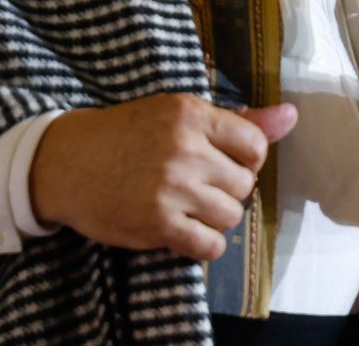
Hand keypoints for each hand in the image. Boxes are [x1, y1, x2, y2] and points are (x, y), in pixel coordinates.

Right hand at [28, 95, 295, 260]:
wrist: (66, 162)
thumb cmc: (128, 134)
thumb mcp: (179, 114)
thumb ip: (239, 121)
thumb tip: (292, 117)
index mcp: (193, 115)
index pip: (255, 145)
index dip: (247, 160)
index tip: (226, 164)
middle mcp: (185, 150)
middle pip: (245, 183)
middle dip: (229, 188)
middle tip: (201, 186)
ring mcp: (171, 189)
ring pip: (231, 214)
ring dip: (216, 217)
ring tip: (192, 207)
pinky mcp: (156, 224)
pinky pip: (209, 244)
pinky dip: (206, 243)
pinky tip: (188, 231)